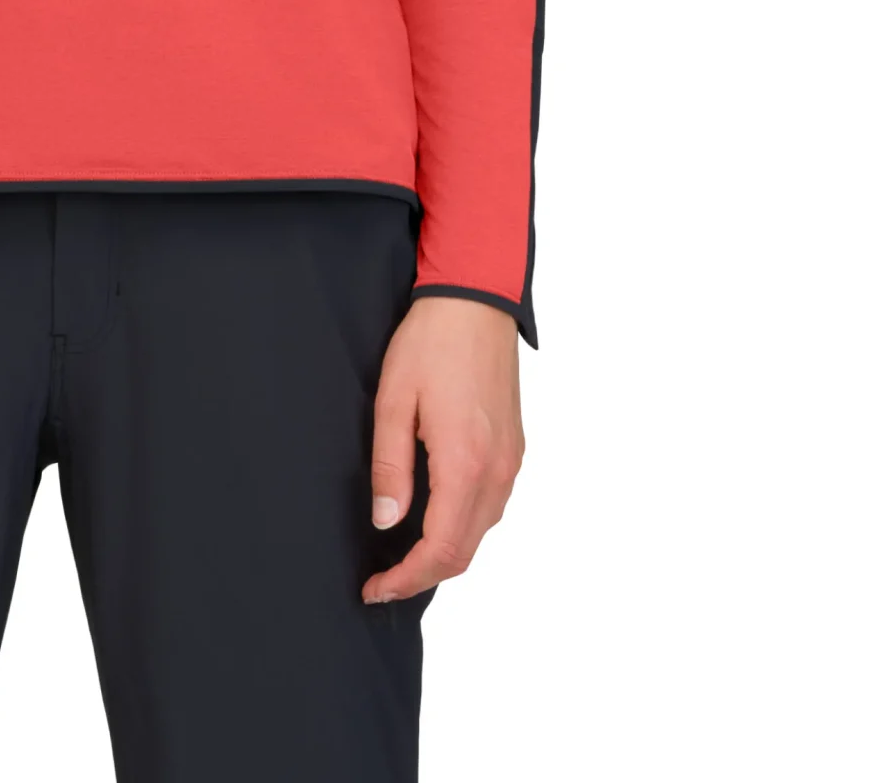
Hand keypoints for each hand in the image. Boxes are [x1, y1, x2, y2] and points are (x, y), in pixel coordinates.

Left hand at [364, 295, 524, 603]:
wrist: (476, 300)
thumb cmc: (431, 343)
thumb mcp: (393, 400)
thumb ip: (390, 466)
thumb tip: (386, 522)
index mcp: (465, 463)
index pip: (441, 549)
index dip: (406, 578)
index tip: (375, 589)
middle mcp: (497, 470)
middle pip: (465, 551)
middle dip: (423, 575)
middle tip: (383, 581)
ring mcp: (511, 460)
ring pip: (481, 531)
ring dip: (446, 553)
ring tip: (404, 557)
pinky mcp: (514, 448)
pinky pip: (492, 505)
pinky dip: (465, 526)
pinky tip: (437, 519)